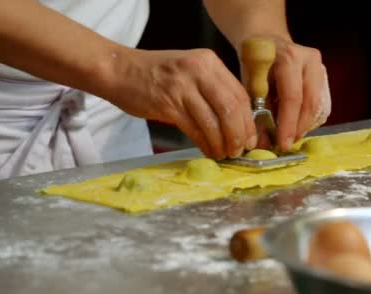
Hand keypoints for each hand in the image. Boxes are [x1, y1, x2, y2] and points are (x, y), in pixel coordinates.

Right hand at [105, 48, 256, 158]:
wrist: (118, 69)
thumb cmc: (155, 74)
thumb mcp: (190, 72)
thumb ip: (212, 90)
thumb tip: (236, 123)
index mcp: (209, 62)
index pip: (240, 94)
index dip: (249, 121)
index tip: (251, 139)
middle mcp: (199, 70)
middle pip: (231, 108)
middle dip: (239, 134)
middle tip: (239, 151)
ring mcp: (183, 86)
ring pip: (214, 121)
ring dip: (222, 143)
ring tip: (223, 154)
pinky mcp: (168, 103)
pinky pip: (195, 129)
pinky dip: (205, 144)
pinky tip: (208, 151)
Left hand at [256, 39, 331, 150]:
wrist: (266, 41)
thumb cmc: (255, 62)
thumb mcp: (250, 83)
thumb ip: (257, 112)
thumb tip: (263, 144)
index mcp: (288, 57)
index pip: (292, 97)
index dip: (288, 124)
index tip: (283, 144)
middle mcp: (309, 60)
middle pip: (310, 102)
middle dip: (299, 128)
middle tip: (288, 144)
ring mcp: (320, 67)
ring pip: (318, 105)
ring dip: (304, 125)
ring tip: (291, 137)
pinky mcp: (324, 76)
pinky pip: (320, 104)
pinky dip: (308, 118)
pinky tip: (297, 126)